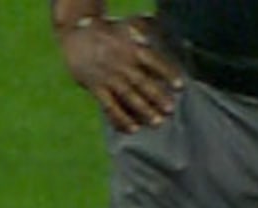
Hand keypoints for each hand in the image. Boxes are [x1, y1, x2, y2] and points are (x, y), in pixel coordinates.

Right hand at [59, 15, 180, 130]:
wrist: (77, 35)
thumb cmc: (109, 33)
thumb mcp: (127, 29)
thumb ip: (143, 37)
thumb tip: (157, 47)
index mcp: (132, 48)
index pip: (153, 61)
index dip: (167, 73)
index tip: (180, 86)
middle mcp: (121, 63)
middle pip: (142, 82)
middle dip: (157, 97)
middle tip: (170, 110)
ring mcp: (108, 77)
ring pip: (128, 96)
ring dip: (143, 110)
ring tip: (157, 123)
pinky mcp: (96, 88)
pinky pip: (109, 106)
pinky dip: (120, 118)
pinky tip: (132, 129)